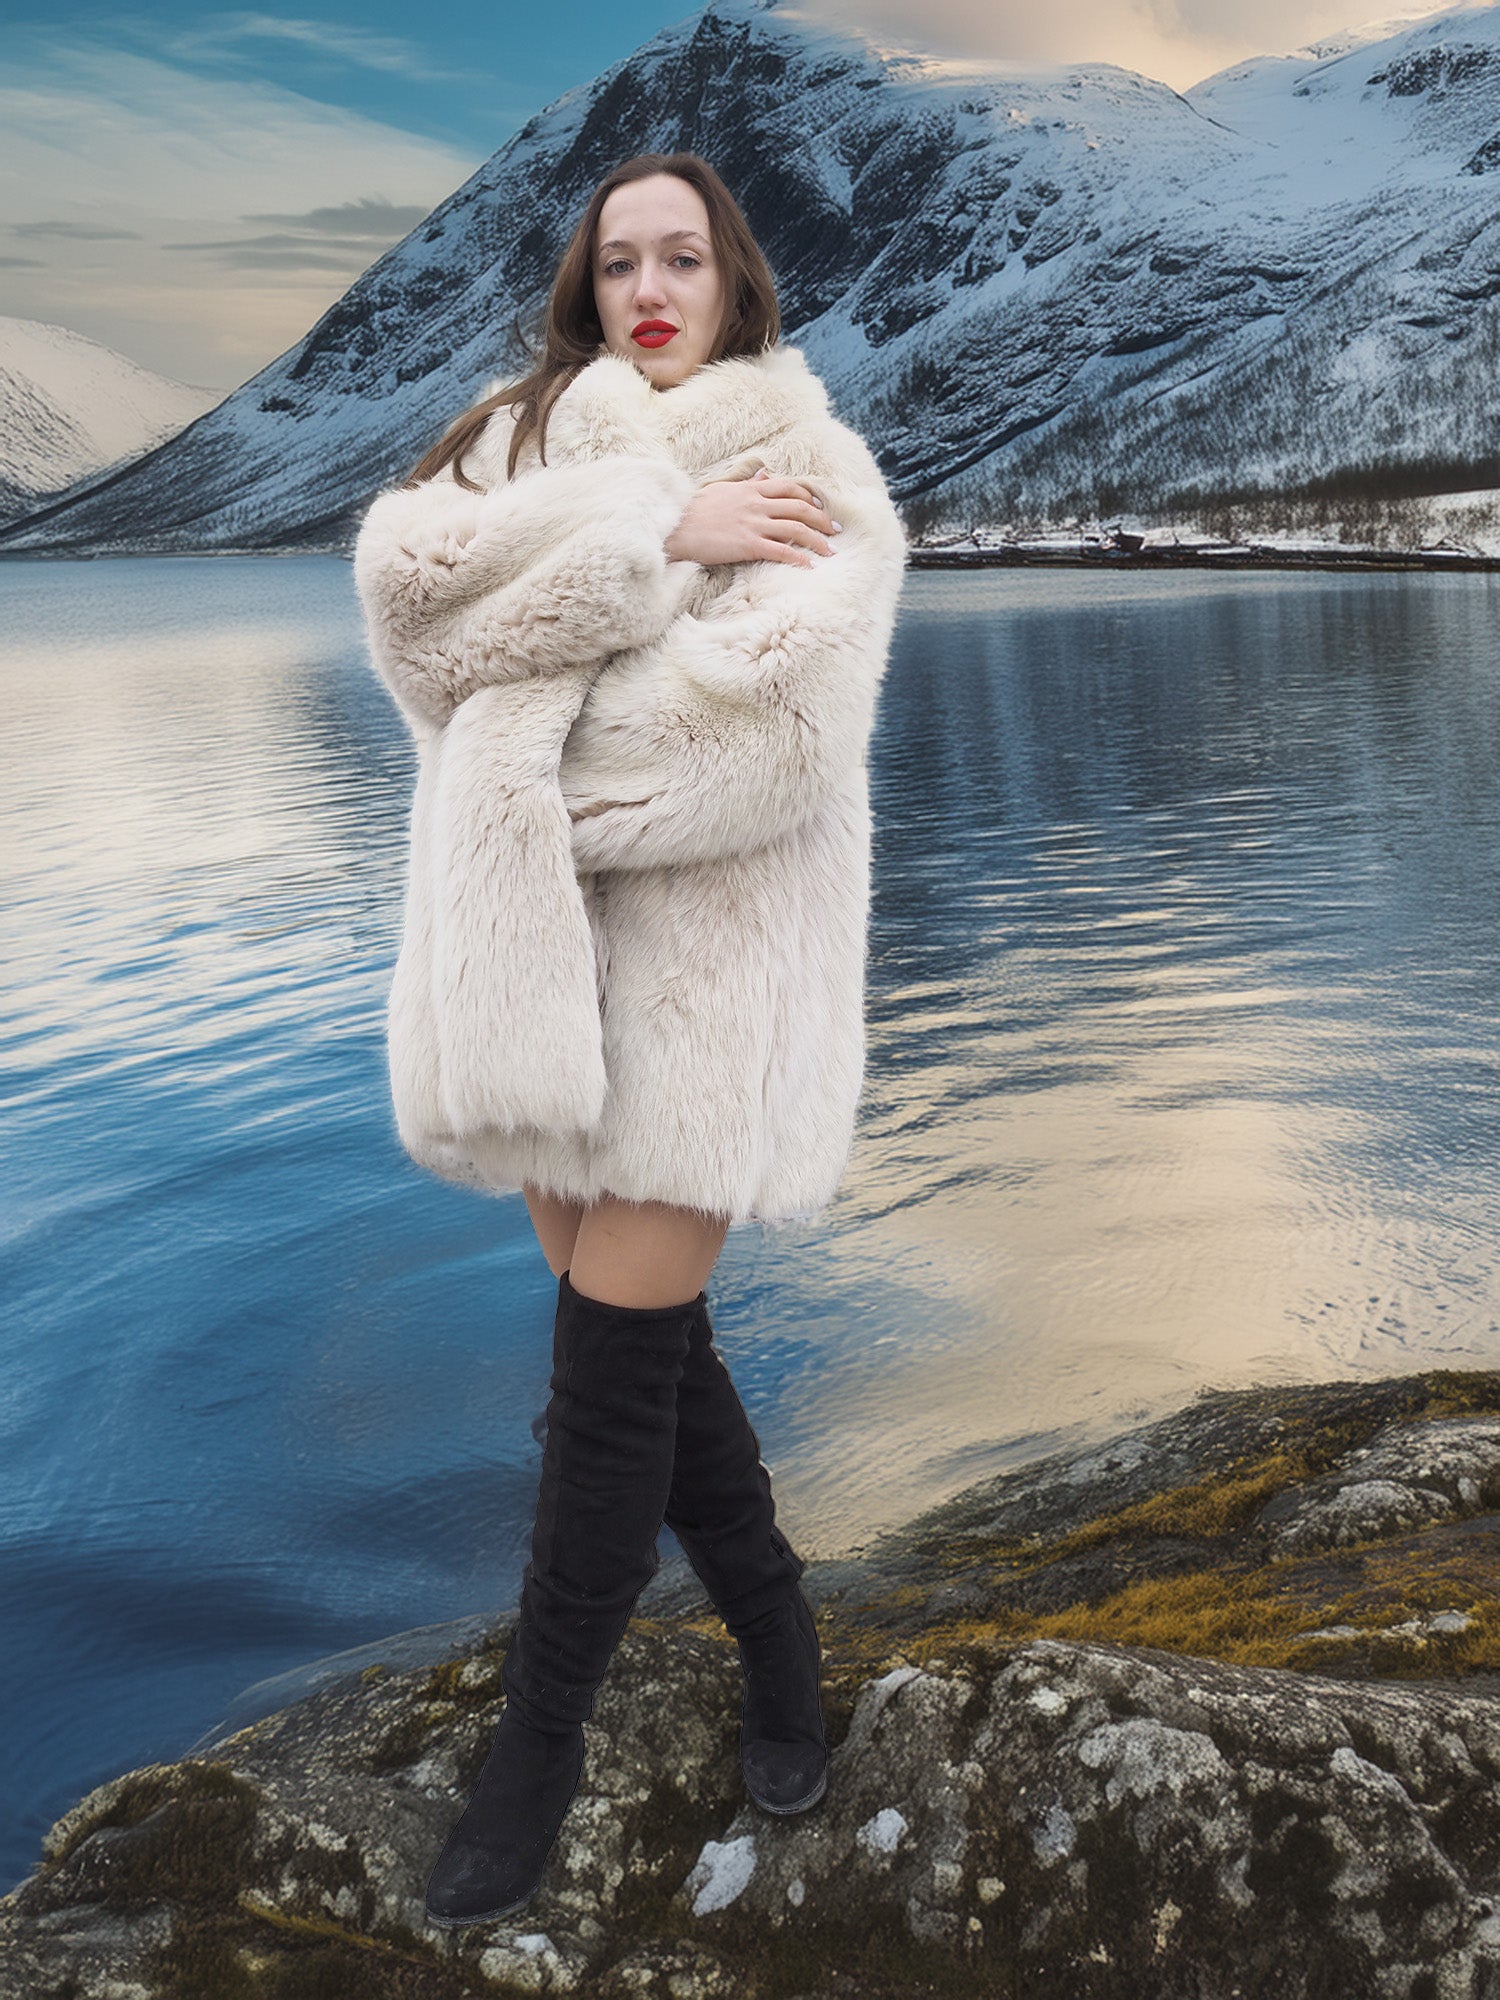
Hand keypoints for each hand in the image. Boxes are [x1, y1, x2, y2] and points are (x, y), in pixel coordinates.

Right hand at [664, 467, 843, 568]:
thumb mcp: (723, 489)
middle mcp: (757, 503)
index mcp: (751, 489)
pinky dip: (799, 558)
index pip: (790, 488)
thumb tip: (765, 474)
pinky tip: (809, 567)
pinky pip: (781, 551)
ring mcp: (753, 523)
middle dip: (823, 519)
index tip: (821, 508)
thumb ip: (748, 484)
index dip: (810, 497)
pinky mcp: (748, 544)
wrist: (676, 527)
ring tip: (831, 552)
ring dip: (818, 541)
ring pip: (796, 529)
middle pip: (800, 508)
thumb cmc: (695, 511)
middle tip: (836, 531)